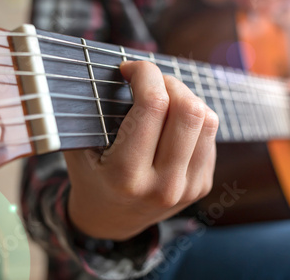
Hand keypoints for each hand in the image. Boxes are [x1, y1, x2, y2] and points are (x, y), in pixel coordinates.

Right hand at [64, 61, 218, 240]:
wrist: (110, 221)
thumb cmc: (91, 175)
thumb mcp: (79, 146)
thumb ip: (93, 111)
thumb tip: (120, 68)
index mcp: (126, 175)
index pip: (153, 105)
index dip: (145, 73)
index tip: (130, 69)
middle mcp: (163, 185)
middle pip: (190, 110)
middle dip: (169, 82)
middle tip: (150, 83)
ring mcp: (188, 188)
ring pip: (207, 119)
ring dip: (185, 98)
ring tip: (163, 99)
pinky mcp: (202, 185)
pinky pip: (210, 135)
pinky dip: (192, 119)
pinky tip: (171, 123)